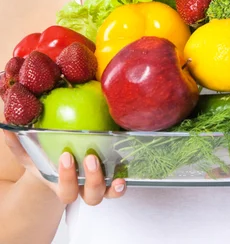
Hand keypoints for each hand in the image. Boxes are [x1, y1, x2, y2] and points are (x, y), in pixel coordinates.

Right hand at [3, 130, 126, 205]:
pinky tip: (124, 173)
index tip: (66, 156)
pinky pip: (119, 185)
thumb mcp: (32, 151)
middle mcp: (83, 189)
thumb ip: (19, 142)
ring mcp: (99, 184)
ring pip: (107, 193)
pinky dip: (122, 183)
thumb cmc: (47, 157)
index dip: (67, 178)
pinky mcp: (112, 174)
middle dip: (91, 179)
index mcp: (64, 185)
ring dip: (110, 182)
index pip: (66, 191)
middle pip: (90, 196)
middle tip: (90, 157)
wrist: (62, 161)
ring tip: (113, 170)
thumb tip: (8, 127)